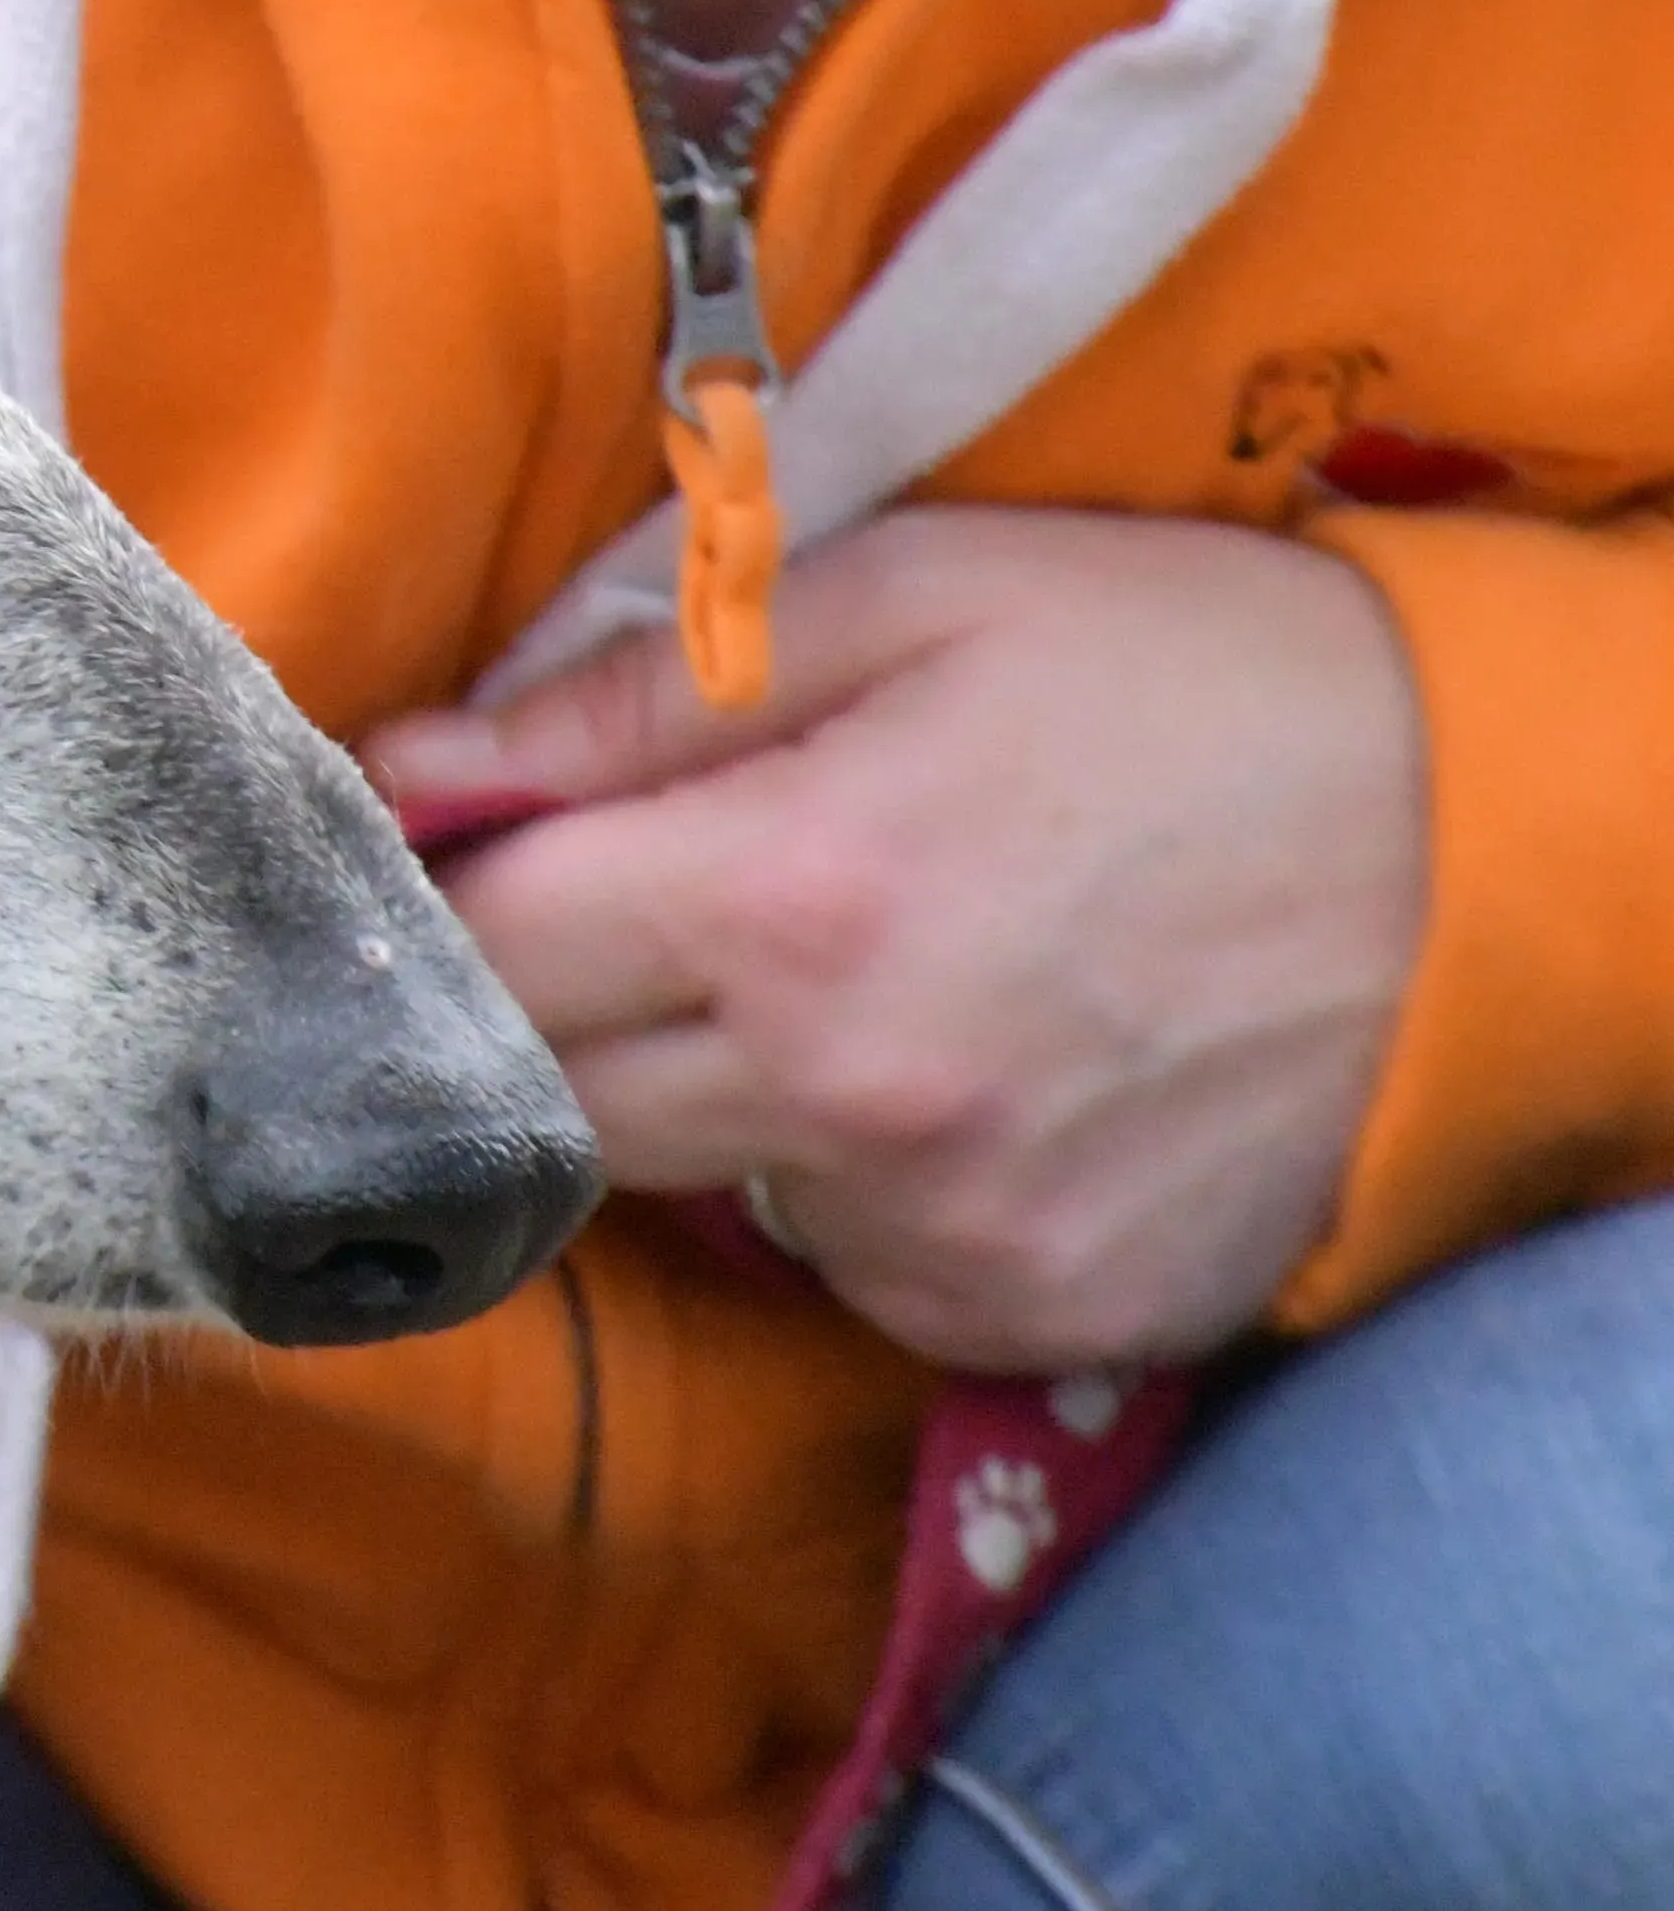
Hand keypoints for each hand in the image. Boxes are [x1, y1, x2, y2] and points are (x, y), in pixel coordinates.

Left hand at [362, 507, 1426, 1371]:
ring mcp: (953, 1231)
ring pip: (698, 1192)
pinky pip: (854, 1272)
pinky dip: (861, 1190)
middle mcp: (851, 1097)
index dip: (438, 905)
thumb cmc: (1195, 677)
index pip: (478, 956)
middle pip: (550, 1104)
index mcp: (792, 896)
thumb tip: (409, 765)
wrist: (1500, 846)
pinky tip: (966, 1078)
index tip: (455, 863)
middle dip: (551, 1014)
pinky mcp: (1043, 1315)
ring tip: (854, 980)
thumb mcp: (915, 595)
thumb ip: (631, 694)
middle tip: (643, 918)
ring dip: (714, 1102)